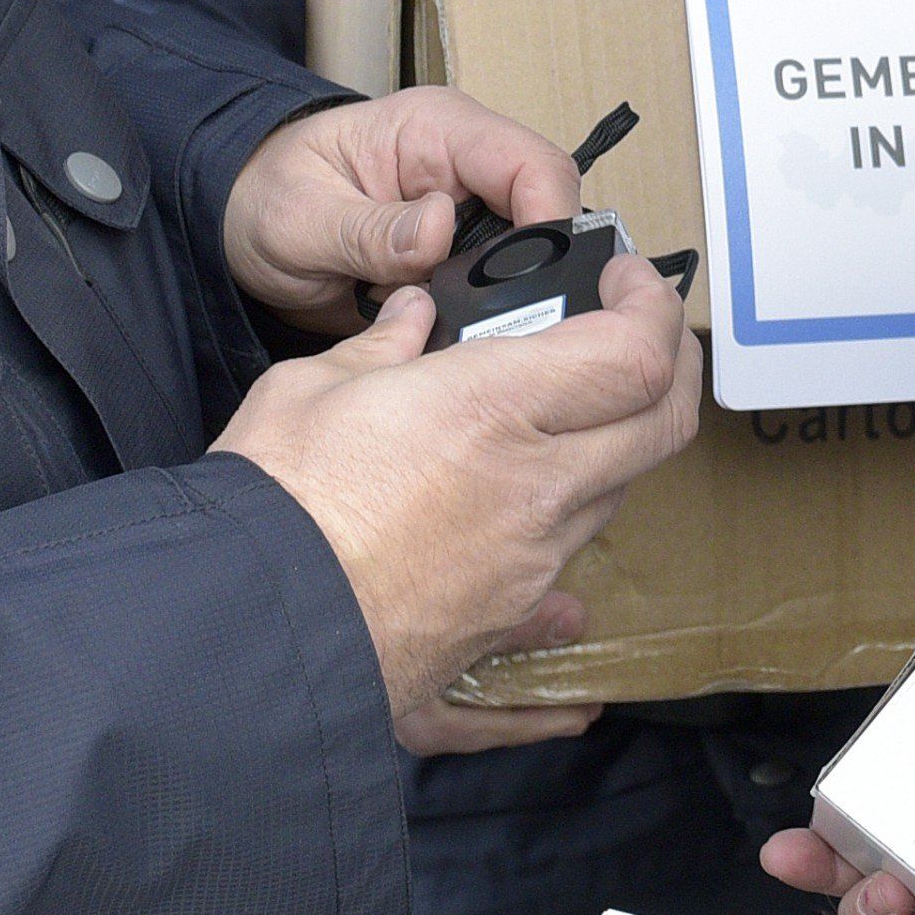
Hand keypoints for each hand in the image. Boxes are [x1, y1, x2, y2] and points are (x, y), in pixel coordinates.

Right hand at [216, 261, 695, 725]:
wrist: (243, 632)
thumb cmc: (271, 504)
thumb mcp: (312, 387)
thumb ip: (380, 346)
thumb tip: (411, 318)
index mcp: (494, 409)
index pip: (636, 353)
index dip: (653, 307)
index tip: (629, 281)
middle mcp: (535, 487)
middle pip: (661, 425)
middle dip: (670, 368)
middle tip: (637, 337)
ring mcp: (530, 564)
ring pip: (615, 494)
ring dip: (609, 450)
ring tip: (557, 426)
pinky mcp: (503, 622)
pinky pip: (564, 591)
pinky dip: (567, 564)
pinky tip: (555, 587)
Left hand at [224, 89, 579, 336]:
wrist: (239, 225)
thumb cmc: (265, 196)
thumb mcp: (302, 216)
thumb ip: (370, 229)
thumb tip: (440, 228)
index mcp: (437, 130)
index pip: (531, 163)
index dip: (549, 219)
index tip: (535, 282)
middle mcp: (464, 169)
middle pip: (546, 217)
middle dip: (532, 276)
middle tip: (494, 325)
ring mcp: (466, 217)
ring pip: (527, 264)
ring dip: (500, 305)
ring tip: (454, 333)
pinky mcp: (457, 260)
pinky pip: (493, 294)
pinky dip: (476, 322)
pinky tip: (442, 339)